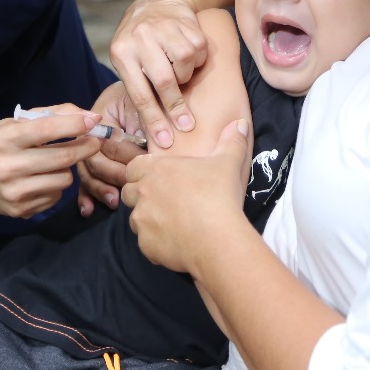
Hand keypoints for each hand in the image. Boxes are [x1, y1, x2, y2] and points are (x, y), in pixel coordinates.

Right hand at [0, 104, 103, 218]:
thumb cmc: (0, 144)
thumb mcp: (18, 122)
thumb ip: (54, 114)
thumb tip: (89, 117)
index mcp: (6, 138)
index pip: (47, 129)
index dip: (75, 124)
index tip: (93, 121)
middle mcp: (7, 166)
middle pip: (63, 157)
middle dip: (86, 147)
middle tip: (95, 142)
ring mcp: (13, 191)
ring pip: (64, 179)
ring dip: (67, 169)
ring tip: (55, 162)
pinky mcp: (20, 210)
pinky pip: (56, 196)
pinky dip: (55, 186)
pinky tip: (42, 179)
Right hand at [78, 82, 146, 215]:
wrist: (144, 88)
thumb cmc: (148, 96)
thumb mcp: (147, 103)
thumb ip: (148, 121)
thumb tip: (159, 144)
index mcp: (101, 116)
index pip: (108, 141)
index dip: (126, 155)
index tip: (146, 164)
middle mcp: (91, 133)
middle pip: (93, 160)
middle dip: (113, 175)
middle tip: (130, 186)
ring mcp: (88, 148)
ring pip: (87, 173)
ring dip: (99, 189)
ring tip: (115, 201)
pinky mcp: (92, 162)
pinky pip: (85, 179)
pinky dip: (87, 195)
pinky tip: (88, 210)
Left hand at [110, 0, 208, 149]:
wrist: (159, 3)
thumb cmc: (141, 43)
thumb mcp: (128, 61)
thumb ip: (138, 88)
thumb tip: (154, 128)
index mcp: (121, 52)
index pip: (139, 93)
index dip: (153, 120)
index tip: (165, 140)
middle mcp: (140, 37)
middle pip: (164, 81)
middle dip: (176, 106)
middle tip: (186, 124)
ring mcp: (164, 27)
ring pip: (184, 64)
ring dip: (186, 75)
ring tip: (179, 71)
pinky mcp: (185, 23)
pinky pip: (198, 51)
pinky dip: (198, 60)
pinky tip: (189, 54)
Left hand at [122, 119, 250, 273]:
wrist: (218, 240)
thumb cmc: (220, 196)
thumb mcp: (228, 163)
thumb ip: (231, 141)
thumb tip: (240, 124)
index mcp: (157, 169)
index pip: (133, 166)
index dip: (143, 172)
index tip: (159, 178)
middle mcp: (143, 193)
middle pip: (129, 192)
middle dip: (142, 195)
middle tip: (166, 200)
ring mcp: (142, 220)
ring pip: (135, 218)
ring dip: (148, 219)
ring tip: (173, 222)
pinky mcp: (146, 245)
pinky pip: (145, 242)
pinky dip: (156, 242)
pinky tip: (177, 241)